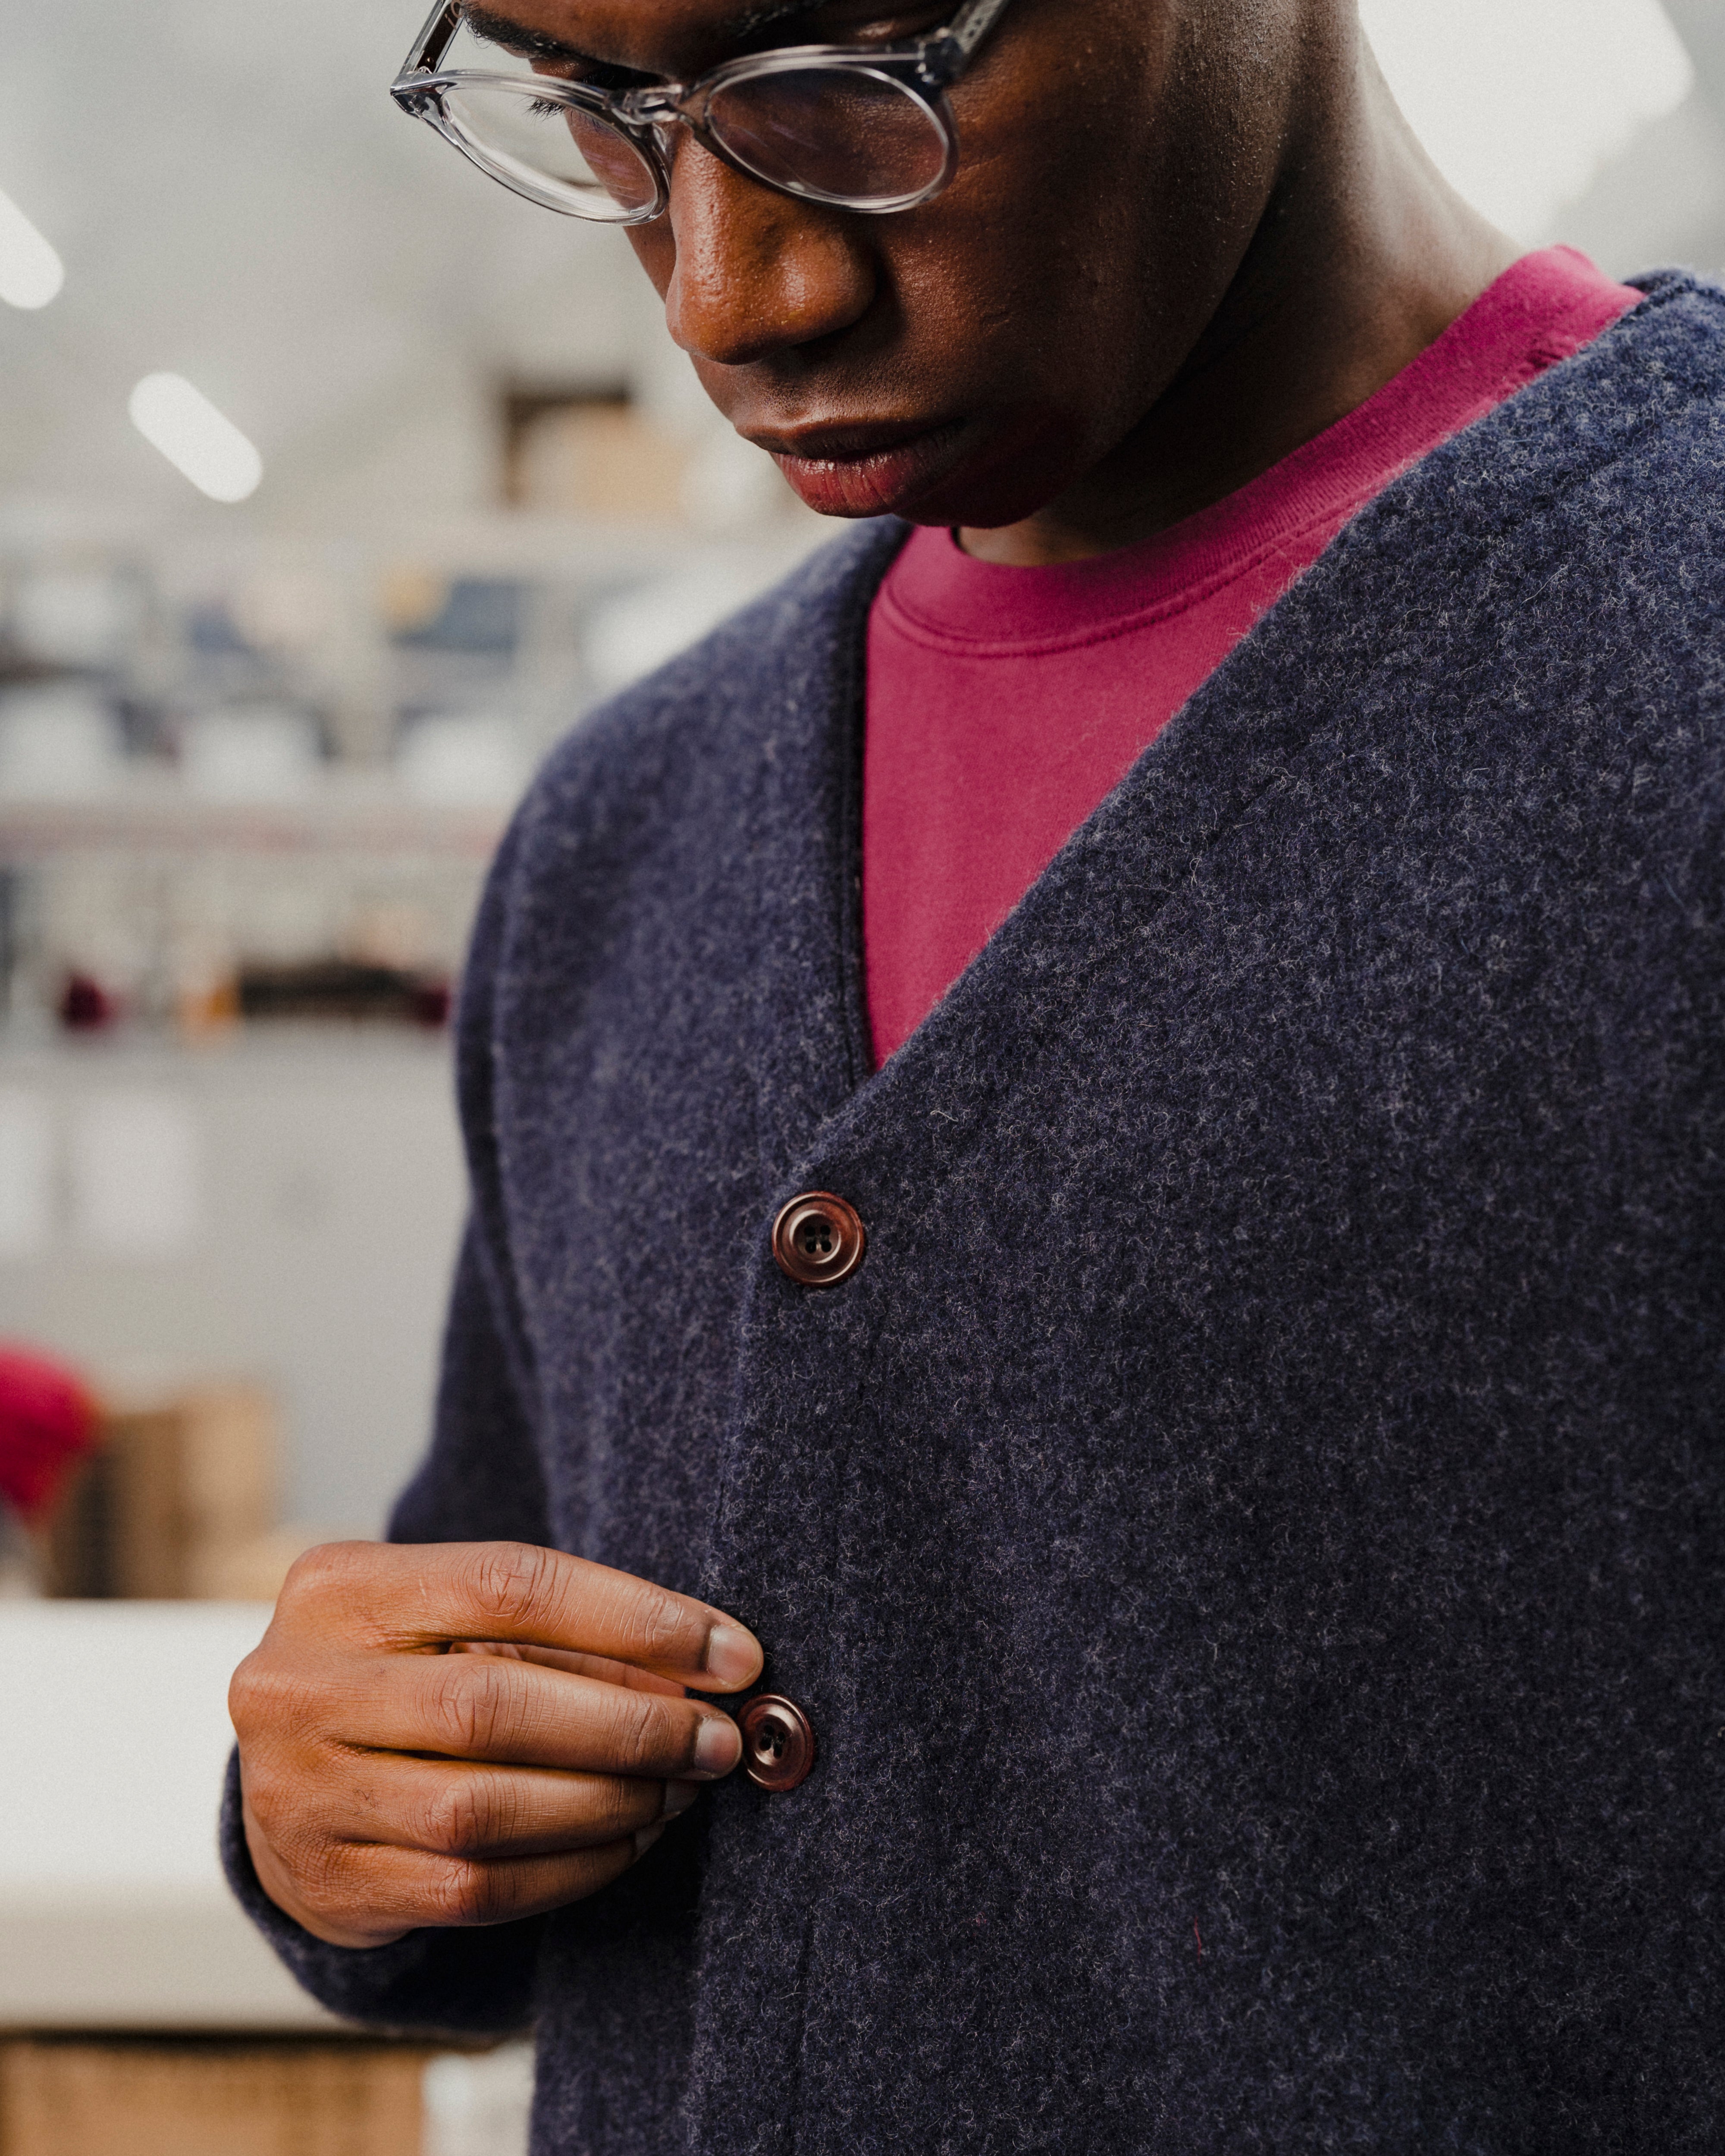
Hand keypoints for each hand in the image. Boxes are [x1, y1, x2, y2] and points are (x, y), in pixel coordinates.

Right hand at [229, 1541, 761, 1948]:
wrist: (283, 1769)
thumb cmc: (403, 1669)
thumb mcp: (454, 1618)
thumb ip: (561, 1635)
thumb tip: (707, 1669)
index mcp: (337, 1590)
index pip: (508, 1583)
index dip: (635, 1617)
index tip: (731, 1654)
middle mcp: (298, 1688)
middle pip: (490, 1705)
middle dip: (629, 1726)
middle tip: (716, 1739)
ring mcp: (301, 1794)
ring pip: (485, 1810)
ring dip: (609, 1803)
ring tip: (681, 1790)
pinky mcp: (333, 1885)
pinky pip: (475, 1887)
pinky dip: (573, 1867)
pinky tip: (630, 1841)